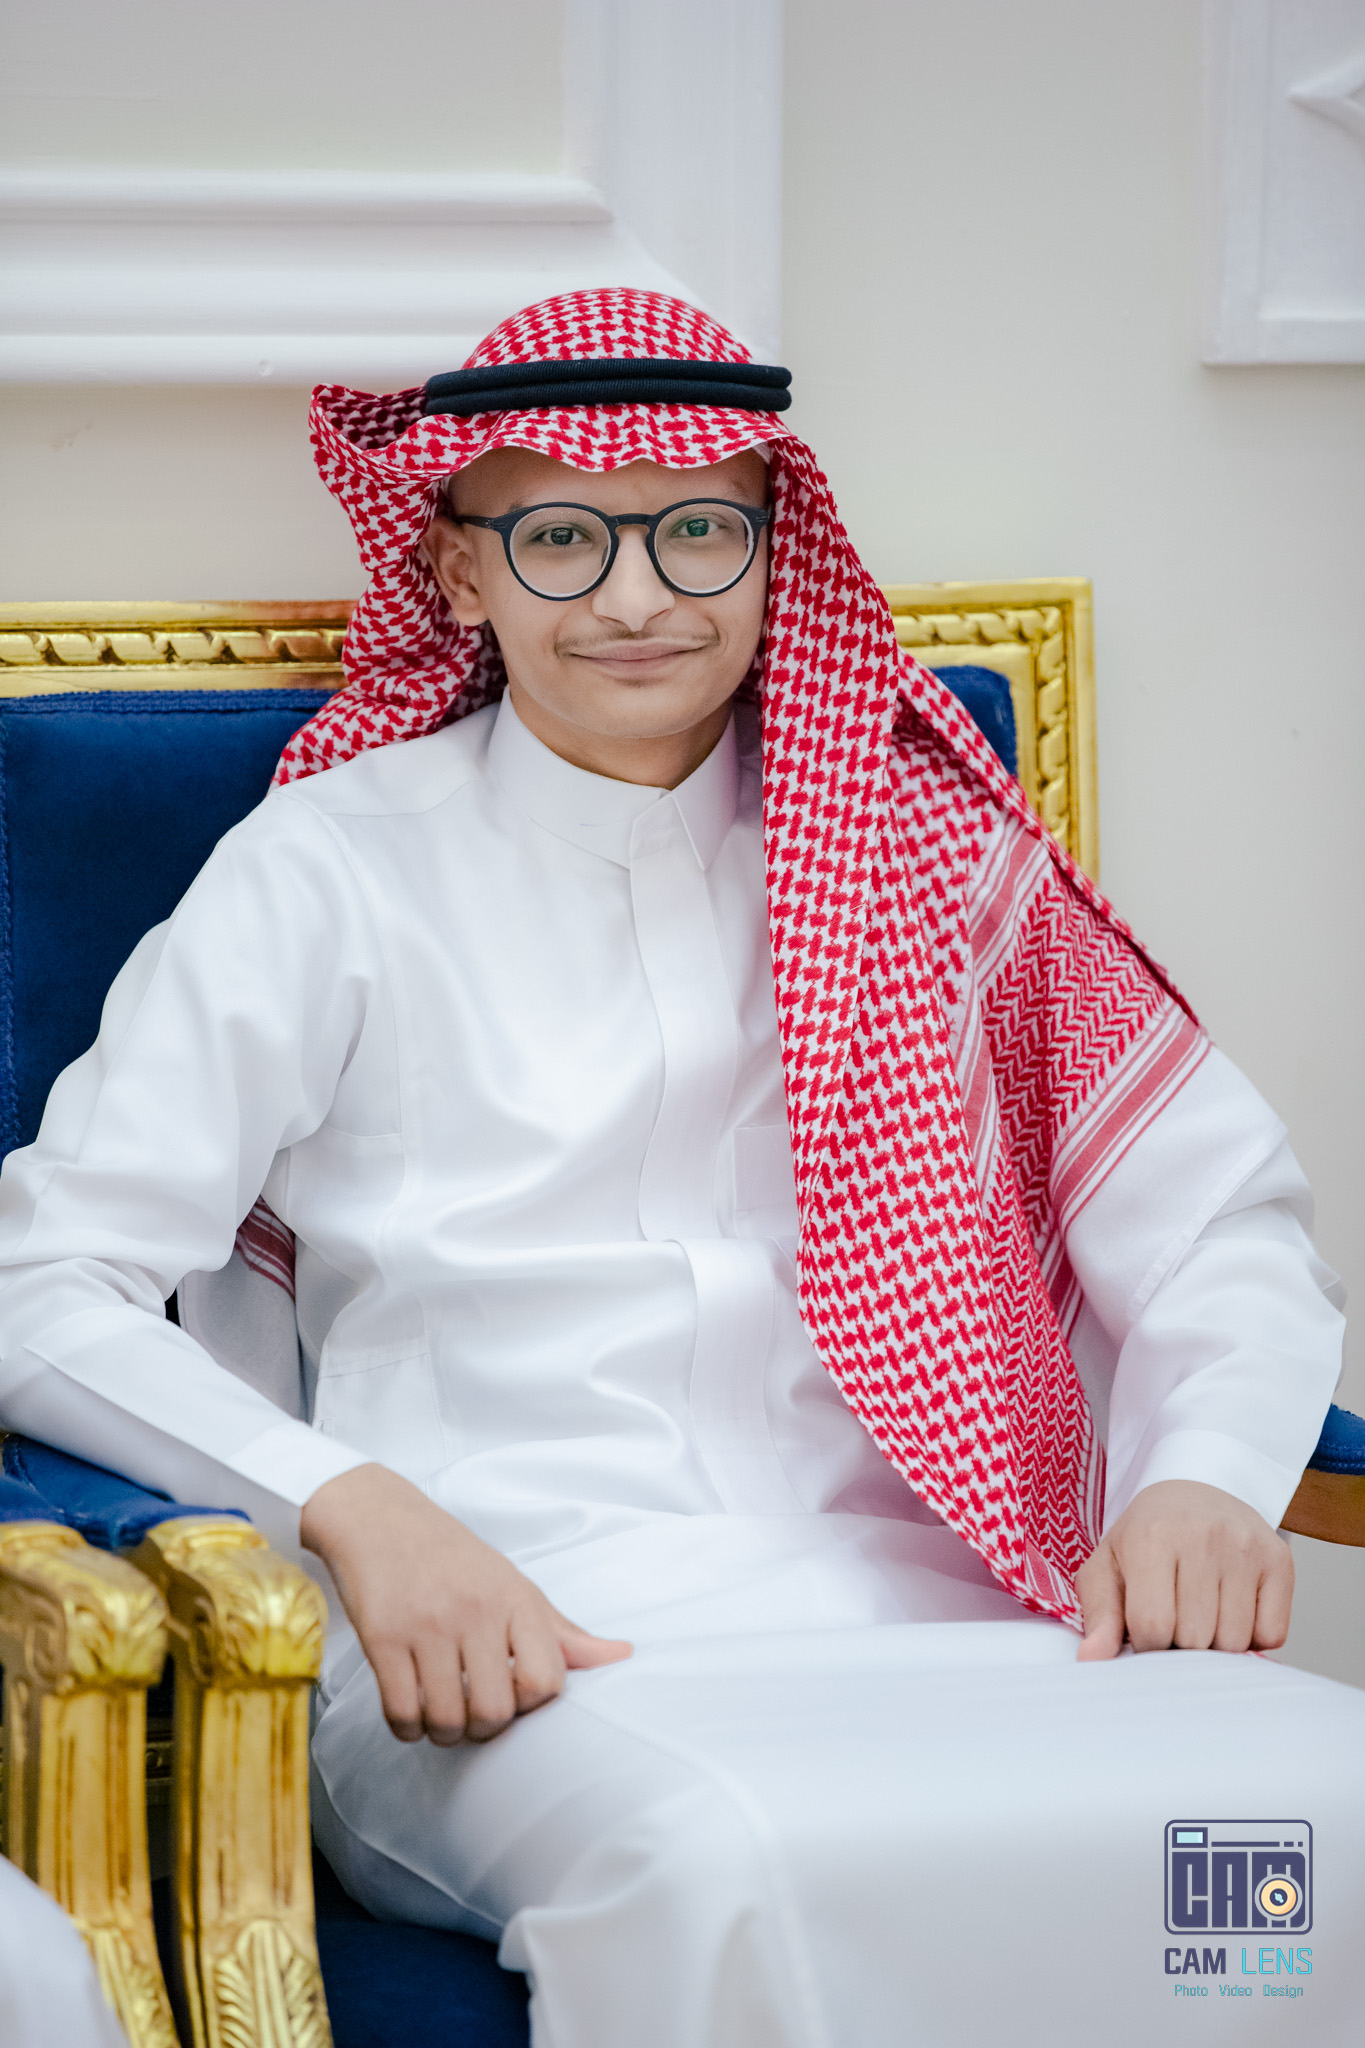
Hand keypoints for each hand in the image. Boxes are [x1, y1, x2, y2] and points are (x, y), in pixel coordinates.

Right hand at [300, 1463, 630, 1743]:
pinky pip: (401, 1713)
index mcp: (516, 1600)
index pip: (547, 1681)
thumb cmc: (455, 1560)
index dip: (531, 1704)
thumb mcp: (514, 1586)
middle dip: (483, 1729)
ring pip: (445, 1719)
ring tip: (440, 1712)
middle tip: (472, 1713)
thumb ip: (563, 1632)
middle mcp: (475, 1611)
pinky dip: (407, 1728)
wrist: (381, 1519)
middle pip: (494, 1711)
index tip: (513, 1694)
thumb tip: (622, 1657)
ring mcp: (427, 1625)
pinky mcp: (382, 1638)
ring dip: (443, 1731)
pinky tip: (411, 1710)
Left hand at [1075, 1479, 1292, 1660]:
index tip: (1145, 1628)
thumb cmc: (1146, 1537)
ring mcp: (1245, 1547)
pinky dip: (1253, 1636)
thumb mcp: (1109, 1565)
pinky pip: (1271, 1635)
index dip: (1147, 1643)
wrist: (1195, 1491)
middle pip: (1196, 1639)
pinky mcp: (1279, 1560)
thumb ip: (1099, 1615)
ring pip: (1235, 1642)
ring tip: (1201, 1611)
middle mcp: (1203, 1537)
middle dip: (1180, 1643)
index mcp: (1152, 1537)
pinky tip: (1233, 1609)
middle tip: (1175, 1616)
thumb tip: (1091, 1659)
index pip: (1153, 1626)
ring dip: (1216, 1643)